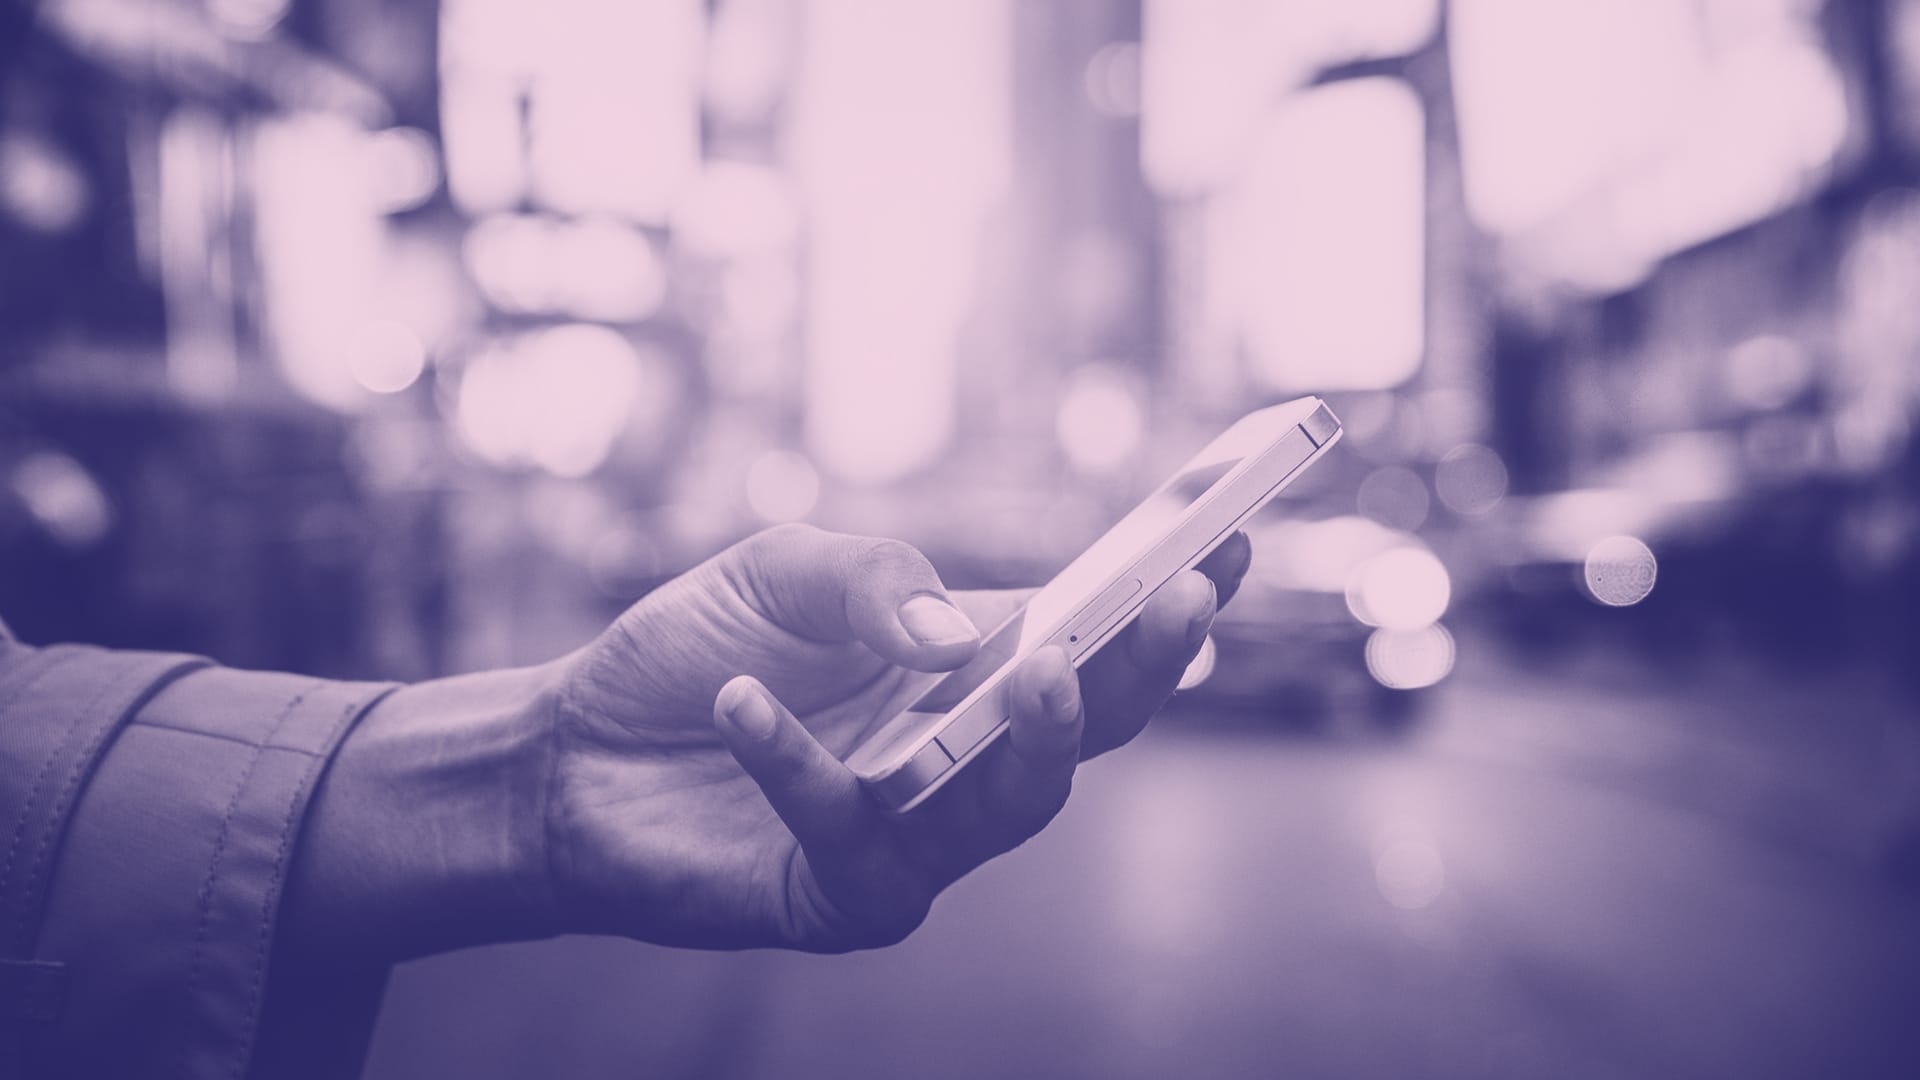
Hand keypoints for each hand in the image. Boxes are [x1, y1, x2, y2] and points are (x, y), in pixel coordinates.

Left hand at [550, 523, 1251, 951]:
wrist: (567, 749)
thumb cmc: (689, 652)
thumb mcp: (778, 572)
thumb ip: (875, 582)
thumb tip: (973, 634)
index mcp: (963, 669)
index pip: (1087, 637)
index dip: (1160, 602)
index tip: (1227, 545)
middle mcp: (956, 755)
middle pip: (1084, 731)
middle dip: (1142, 672)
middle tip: (1175, 607)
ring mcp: (909, 832)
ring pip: (1012, 809)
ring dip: (1036, 742)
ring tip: (1038, 666)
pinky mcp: (838, 894)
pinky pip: (849, 840)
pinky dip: (798, 768)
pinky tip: (742, 701)